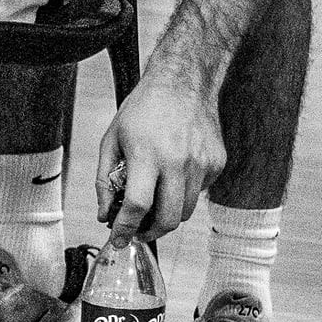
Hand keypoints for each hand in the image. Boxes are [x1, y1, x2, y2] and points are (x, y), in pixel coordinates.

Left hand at [95, 61, 224, 242]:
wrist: (183, 83)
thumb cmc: (143, 109)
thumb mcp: (111, 139)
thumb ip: (105, 180)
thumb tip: (105, 214)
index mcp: (148, 154)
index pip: (138, 205)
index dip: (126, 228)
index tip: (119, 239)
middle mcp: (179, 161)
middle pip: (168, 219)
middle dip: (150, 233)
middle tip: (138, 230)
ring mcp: (202, 163)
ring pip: (185, 211)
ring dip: (167, 215)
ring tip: (153, 202)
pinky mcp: (217, 163)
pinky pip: (199, 194)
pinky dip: (184, 194)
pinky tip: (174, 174)